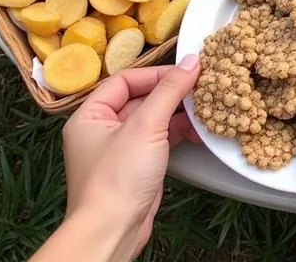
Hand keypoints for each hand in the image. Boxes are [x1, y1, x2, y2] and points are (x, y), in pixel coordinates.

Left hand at [60, 56, 199, 259]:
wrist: (112, 233)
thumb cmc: (117, 178)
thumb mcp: (146, 126)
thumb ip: (169, 91)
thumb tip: (191, 61)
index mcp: (90, 115)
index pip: (125, 80)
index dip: (156, 74)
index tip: (185, 71)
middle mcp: (101, 130)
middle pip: (141, 98)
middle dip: (171, 94)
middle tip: (200, 86)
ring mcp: (119, 150)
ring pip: (153, 120)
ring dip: (179, 114)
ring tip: (205, 107)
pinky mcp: (136, 167)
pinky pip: (159, 140)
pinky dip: (178, 133)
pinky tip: (199, 131)